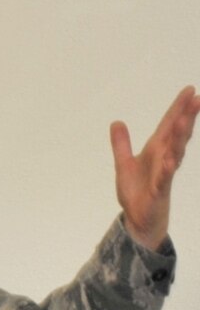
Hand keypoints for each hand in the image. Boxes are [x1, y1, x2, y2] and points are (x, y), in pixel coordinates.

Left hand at [113, 84, 197, 250]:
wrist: (138, 220)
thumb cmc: (136, 192)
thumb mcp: (123, 164)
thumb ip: (121, 144)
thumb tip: (116, 122)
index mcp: (156, 150)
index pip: (168, 125)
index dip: (178, 108)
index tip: (190, 90)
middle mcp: (164, 158)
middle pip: (177, 135)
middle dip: (186, 117)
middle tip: (197, 98)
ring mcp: (164, 174)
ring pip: (174, 153)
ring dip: (179, 138)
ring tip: (184, 121)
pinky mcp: (159, 190)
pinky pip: (165, 178)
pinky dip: (167, 169)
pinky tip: (170, 160)